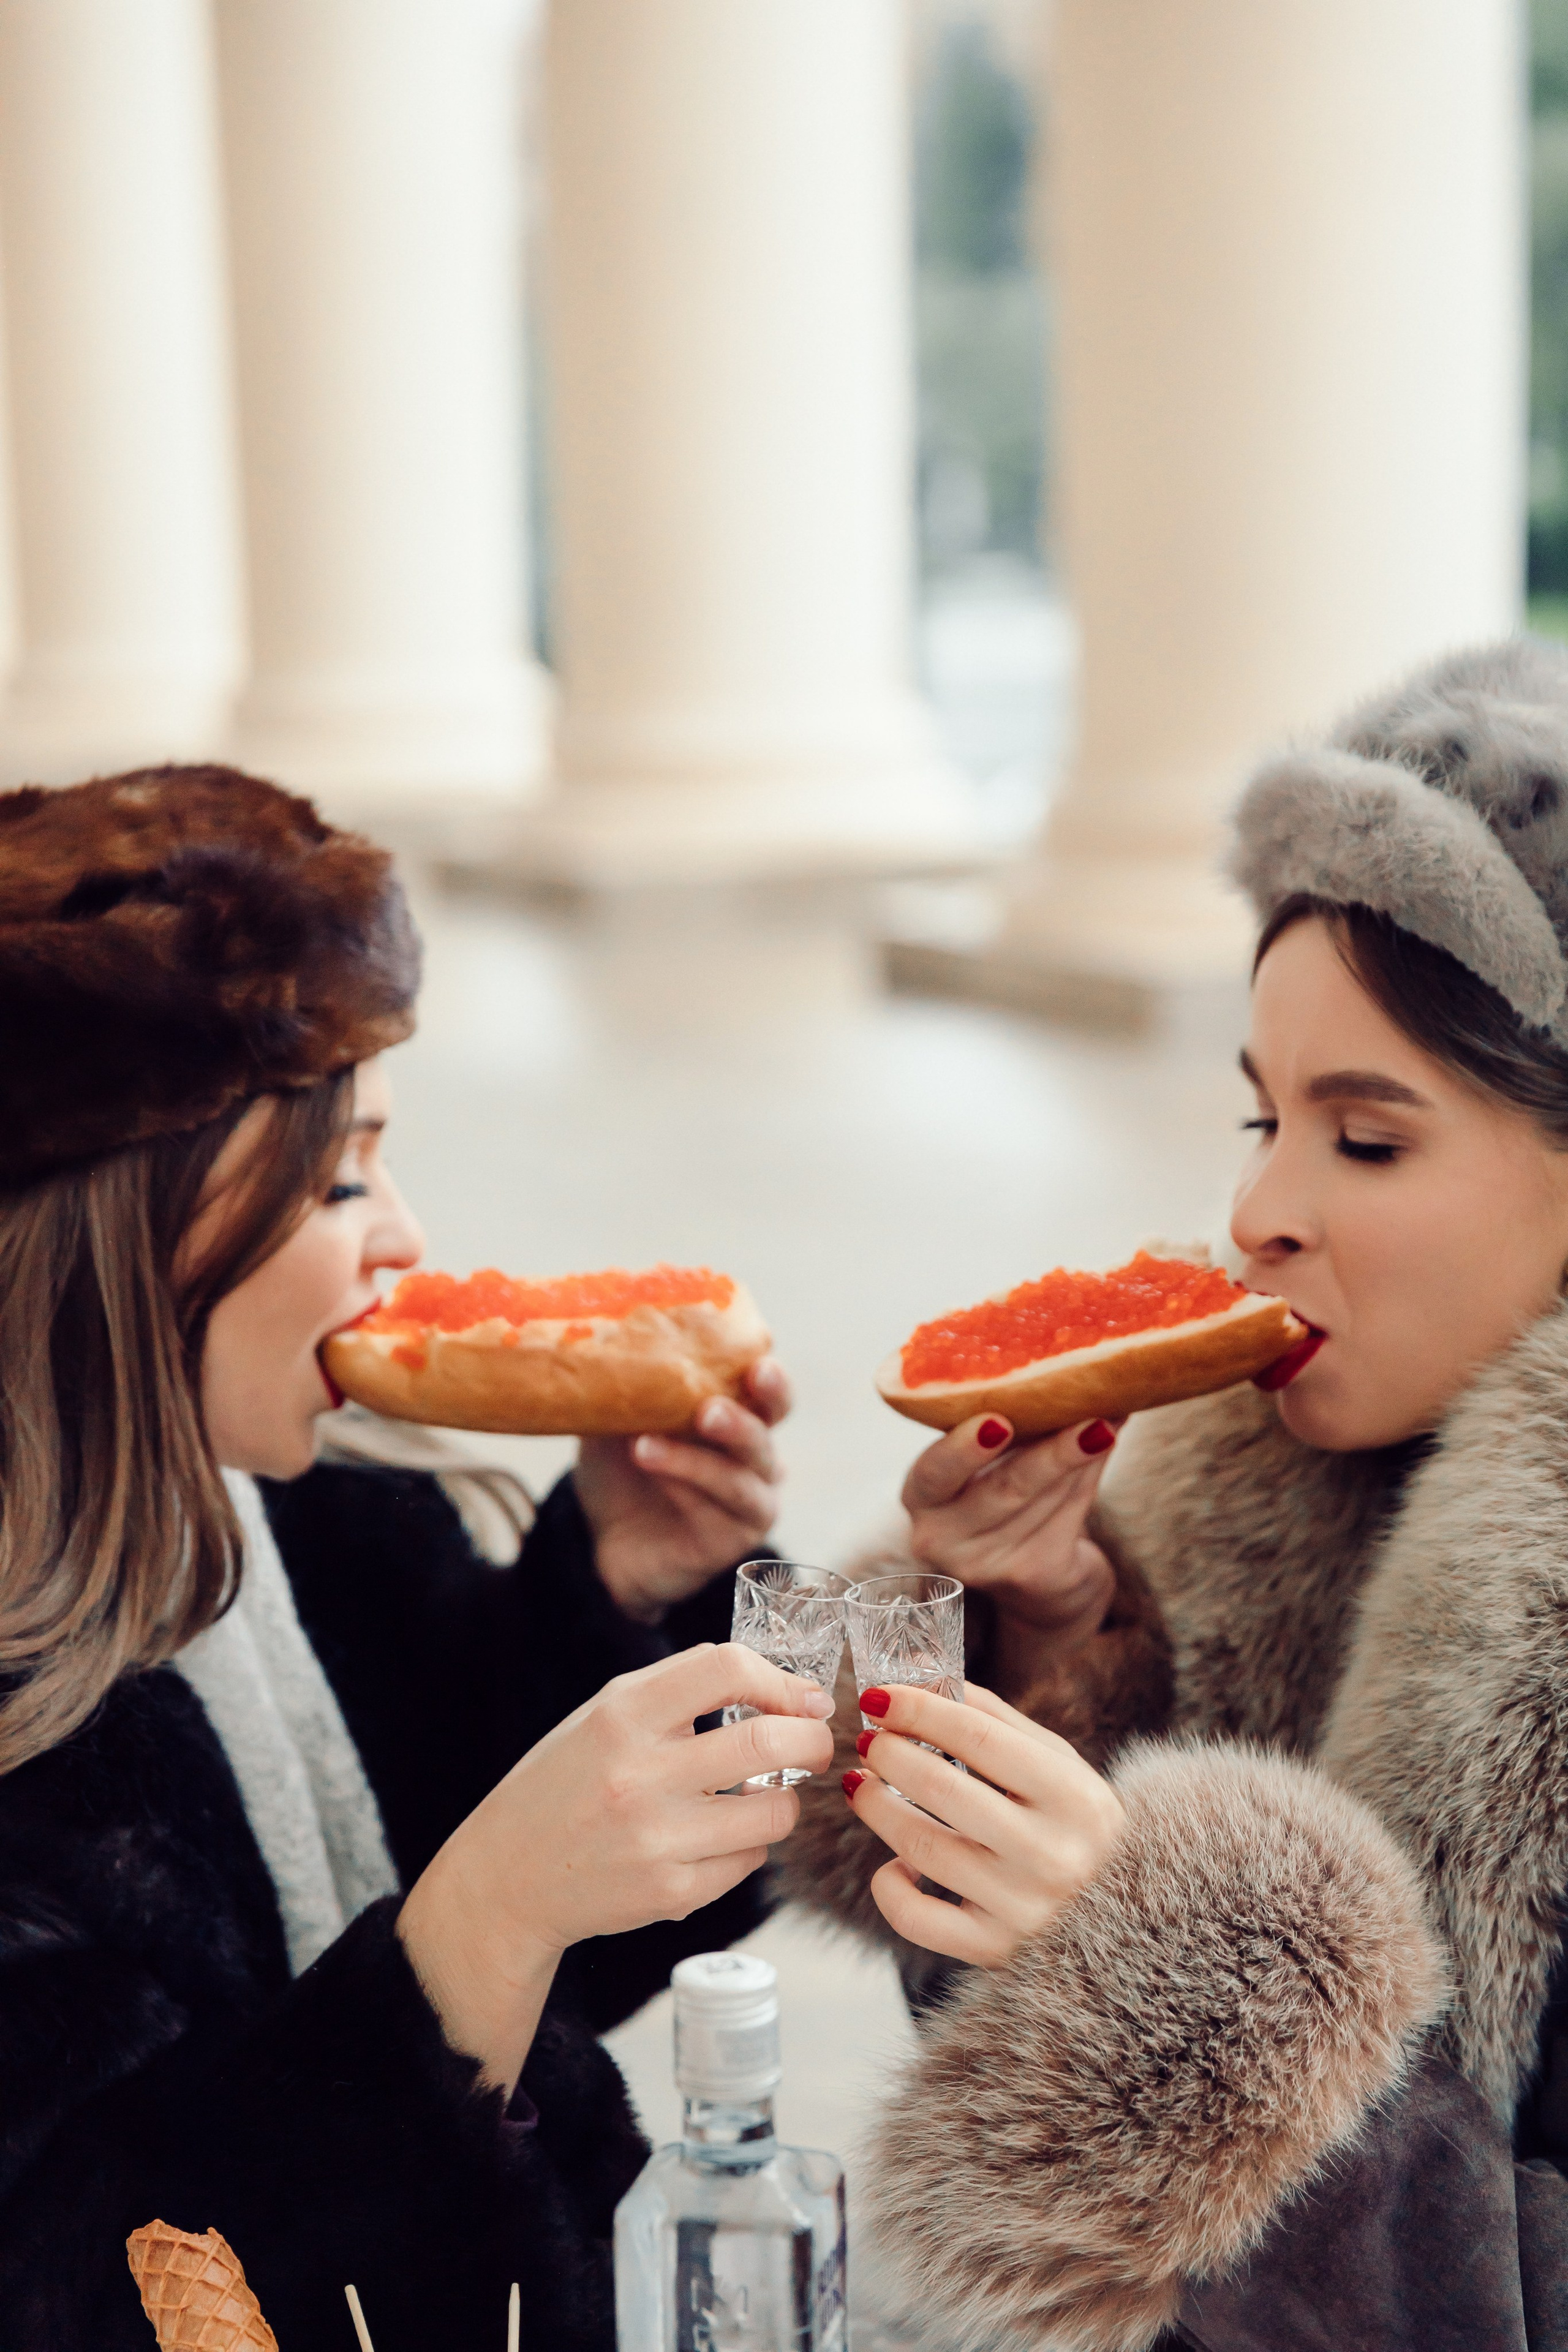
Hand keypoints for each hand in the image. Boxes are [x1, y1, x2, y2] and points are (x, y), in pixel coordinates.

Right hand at [398, 1642, 834, 2091]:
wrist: (508, 1876)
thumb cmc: (568, 1782)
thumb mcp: (606, 1714)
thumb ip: (682, 1689)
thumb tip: (783, 1688)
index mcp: (622, 1714)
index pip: (726, 1668)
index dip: (781, 1679)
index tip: (805, 1698)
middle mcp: (639, 1774)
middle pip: (770, 1740)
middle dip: (814, 1739)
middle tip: (817, 1743)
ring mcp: (656, 1839)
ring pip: (775, 1811)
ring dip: (785, 1800)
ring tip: (763, 1795)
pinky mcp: (670, 1894)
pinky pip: (750, 1861)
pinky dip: (749, 1845)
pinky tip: (717, 1838)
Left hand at [577, 1356, 790, 1621]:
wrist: (605, 1542)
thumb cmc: (622, 1470)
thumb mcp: (616, 1421)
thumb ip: (624, 1387)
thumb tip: (603, 1339)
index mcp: (737, 1411)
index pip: (764, 1382)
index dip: (765, 1368)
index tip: (756, 1351)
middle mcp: (755, 1450)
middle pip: (773, 1419)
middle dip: (763, 1399)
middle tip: (732, 1387)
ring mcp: (752, 1494)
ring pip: (744, 1468)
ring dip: (698, 1454)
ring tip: (647, 1441)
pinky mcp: (737, 1534)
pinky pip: (722, 1507)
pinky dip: (687, 1484)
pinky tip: (652, 1467)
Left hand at [843, 1679, 1123, 1965]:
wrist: (1126, 1917)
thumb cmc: (1078, 1826)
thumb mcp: (1059, 1764)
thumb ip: (995, 1721)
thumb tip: (923, 1680)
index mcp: (1074, 1796)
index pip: (978, 1738)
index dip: (919, 1710)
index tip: (879, 1697)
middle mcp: (1051, 1854)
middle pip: (944, 1790)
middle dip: (891, 1755)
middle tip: (868, 1740)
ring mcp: (1022, 1908)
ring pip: (922, 1849)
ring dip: (877, 1808)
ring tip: (862, 1783)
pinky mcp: (993, 1949)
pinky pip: (917, 1919)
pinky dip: (890, 1887)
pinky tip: (892, 1863)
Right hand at [904, 1412, 1120, 1644]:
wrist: (1037, 1575)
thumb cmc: (1007, 1494)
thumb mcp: (992, 1460)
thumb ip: (1016, 1421)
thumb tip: (1063, 1366)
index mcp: (922, 1497)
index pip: (933, 1474)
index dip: (962, 1450)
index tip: (997, 1421)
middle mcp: (943, 1539)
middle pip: (1003, 1491)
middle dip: (1050, 1454)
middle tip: (1087, 1420)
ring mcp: (987, 1565)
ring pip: (1044, 1500)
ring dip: (1082, 1454)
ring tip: (1111, 1415)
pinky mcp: (1033, 1577)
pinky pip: (1070, 1519)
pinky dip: (1091, 1475)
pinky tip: (1108, 1440)